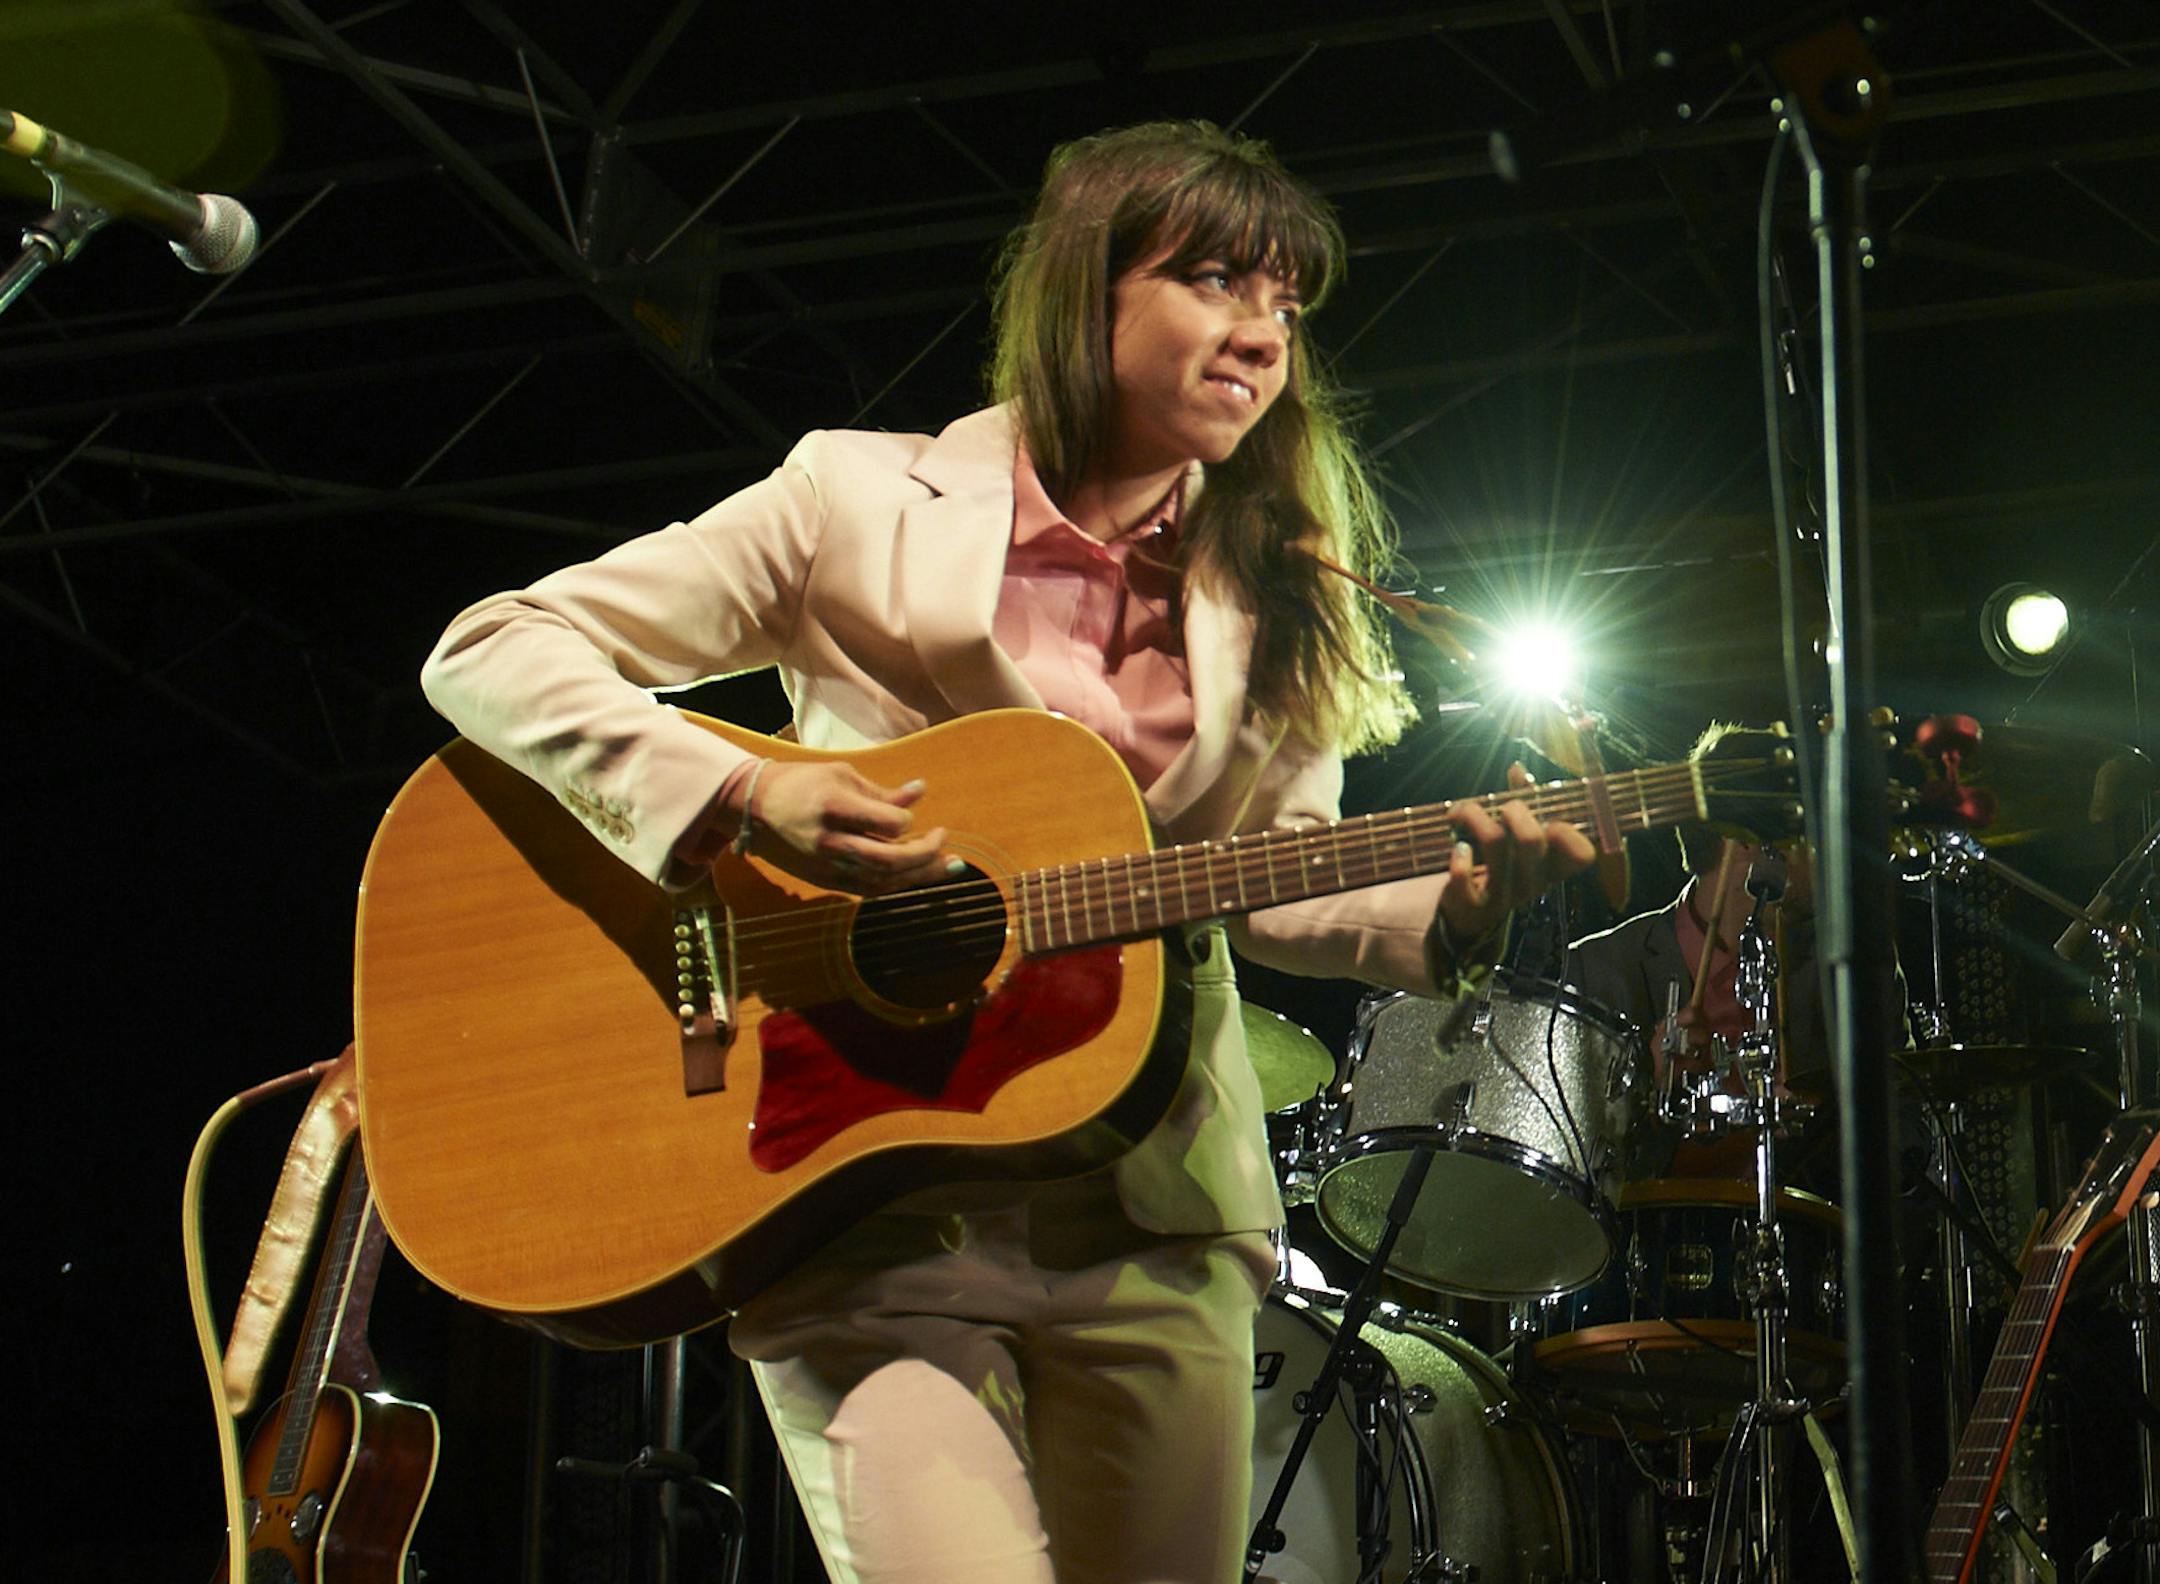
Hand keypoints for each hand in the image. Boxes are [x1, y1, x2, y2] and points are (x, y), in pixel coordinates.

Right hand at [744, 761, 954, 893]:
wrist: (752, 809)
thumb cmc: (800, 783)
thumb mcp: (841, 775)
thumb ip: (881, 792)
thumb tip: (920, 791)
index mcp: (835, 808)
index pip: (888, 825)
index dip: (907, 821)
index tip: (911, 812)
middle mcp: (831, 842)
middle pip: (890, 861)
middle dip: (926, 855)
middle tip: (944, 842)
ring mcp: (827, 866)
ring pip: (883, 882)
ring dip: (920, 876)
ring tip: (946, 866)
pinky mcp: (825, 881)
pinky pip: (868, 890)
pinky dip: (896, 884)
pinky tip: (916, 875)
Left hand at [1434, 763, 1596, 948]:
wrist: (1467, 914)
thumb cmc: (1497, 866)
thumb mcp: (1514, 837)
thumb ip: (1522, 803)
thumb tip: (1518, 770)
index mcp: (1551, 866)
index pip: (1581, 855)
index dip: (1570, 833)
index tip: (1551, 820)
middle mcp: (1533, 882)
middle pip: (1531, 839)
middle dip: (1513, 810)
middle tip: (1503, 806)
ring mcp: (1504, 895)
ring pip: (1494, 842)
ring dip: (1475, 816)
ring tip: (1462, 812)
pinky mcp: (1473, 904)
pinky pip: (1464, 876)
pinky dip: (1458, 855)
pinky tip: (1457, 847)